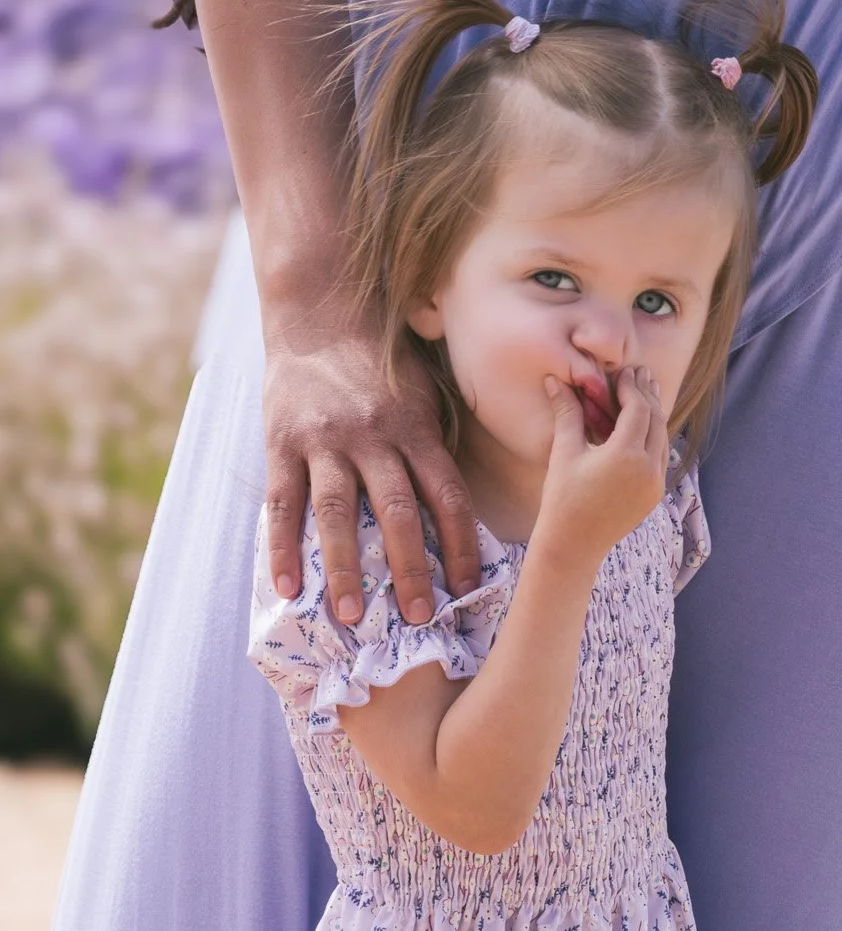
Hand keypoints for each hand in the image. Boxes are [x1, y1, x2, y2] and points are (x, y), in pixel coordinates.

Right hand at [263, 311, 482, 619]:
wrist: (318, 312)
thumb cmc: (382, 363)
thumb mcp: (424, 393)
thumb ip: (436, 448)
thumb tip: (461, 514)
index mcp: (415, 428)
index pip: (447, 495)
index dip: (462, 544)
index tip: (469, 588)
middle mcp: (373, 436)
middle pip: (396, 511)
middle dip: (409, 569)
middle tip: (418, 618)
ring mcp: (324, 440)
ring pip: (338, 513)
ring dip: (345, 569)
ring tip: (352, 616)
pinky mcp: (282, 442)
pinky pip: (284, 503)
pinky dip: (283, 548)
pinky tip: (288, 587)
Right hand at [536, 367, 669, 570]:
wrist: (573, 546)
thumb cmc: (563, 500)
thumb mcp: (564, 453)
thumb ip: (568, 413)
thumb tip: (557, 379)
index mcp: (627, 456)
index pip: (638, 409)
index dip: (632, 387)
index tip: (623, 372)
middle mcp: (648, 469)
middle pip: (656, 420)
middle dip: (647, 395)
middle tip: (640, 372)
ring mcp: (655, 484)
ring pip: (662, 438)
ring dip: (654, 414)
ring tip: (646, 392)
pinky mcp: (653, 495)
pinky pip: (660, 457)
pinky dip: (654, 436)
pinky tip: (644, 426)